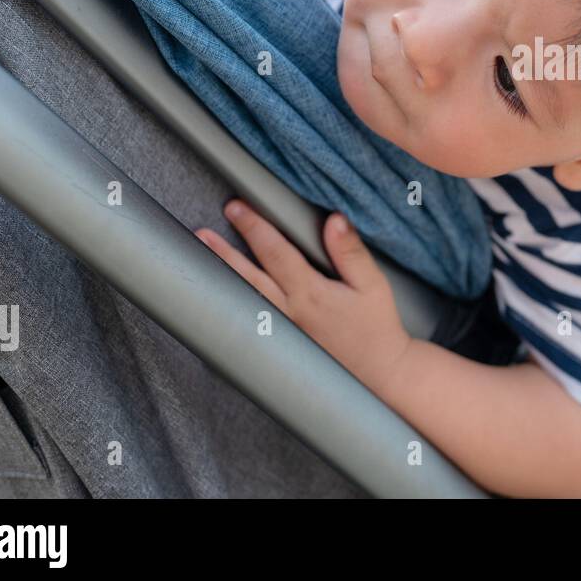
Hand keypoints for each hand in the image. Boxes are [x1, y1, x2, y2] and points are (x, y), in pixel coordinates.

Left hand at [195, 200, 411, 393]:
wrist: (378, 372)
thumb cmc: (377, 327)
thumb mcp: (372, 284)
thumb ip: (351, 251)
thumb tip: (335, 221)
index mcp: (310, 293)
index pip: (275, 252)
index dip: (254, 227)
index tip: (237, 207)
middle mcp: (289, 313)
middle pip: (249, 276)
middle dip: (224, 251)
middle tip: (202, 233)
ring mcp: (282, 332)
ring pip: (245, 299)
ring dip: (222, 278)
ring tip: (202, 260)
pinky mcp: (282, 344)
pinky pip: (250, 322)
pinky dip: (232, 307)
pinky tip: (222, 298)